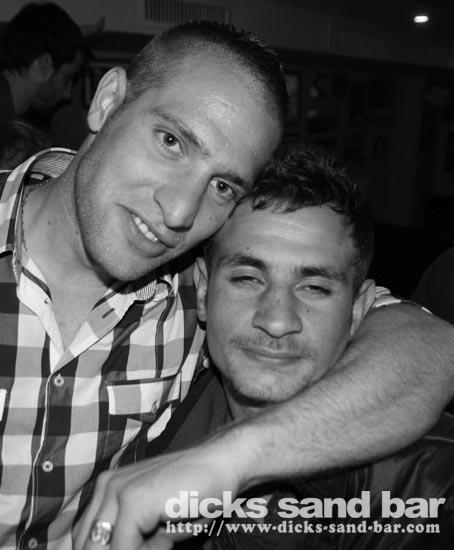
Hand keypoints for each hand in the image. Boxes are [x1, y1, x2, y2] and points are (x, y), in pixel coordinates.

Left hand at [73, 440, 242, 549]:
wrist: (223, 464)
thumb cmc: (194, 494)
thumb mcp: (152, 524)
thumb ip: (128, 540)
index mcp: (107, 489)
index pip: (85, 540)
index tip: (144, 545)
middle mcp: (106, 486)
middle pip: (88, 545)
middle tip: (157, 544)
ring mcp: (118, 490)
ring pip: (100, 548)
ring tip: (162, 541)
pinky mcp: (133, 499)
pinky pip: (123, 548)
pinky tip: (167, 540)